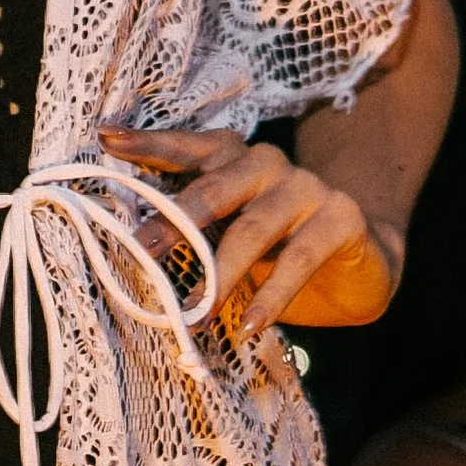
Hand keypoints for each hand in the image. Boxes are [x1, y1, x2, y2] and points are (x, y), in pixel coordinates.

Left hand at [103, 127, 392, 333]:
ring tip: (196, 312)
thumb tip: (131, 254)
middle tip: (141, 250)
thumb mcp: (228, 240)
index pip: (186, 148)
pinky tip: (252, 324)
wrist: (360, 268)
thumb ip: (193, 234)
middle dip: (174, 221)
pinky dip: (273, 295)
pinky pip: (300, 257)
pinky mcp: (342, 218)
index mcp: (232, 161)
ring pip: (254, 226)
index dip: (147, 145)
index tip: (106, 140)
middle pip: (214, 188)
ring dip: (221, 272)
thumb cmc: (278, 253)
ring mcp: (307, 188)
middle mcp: (267, 165)